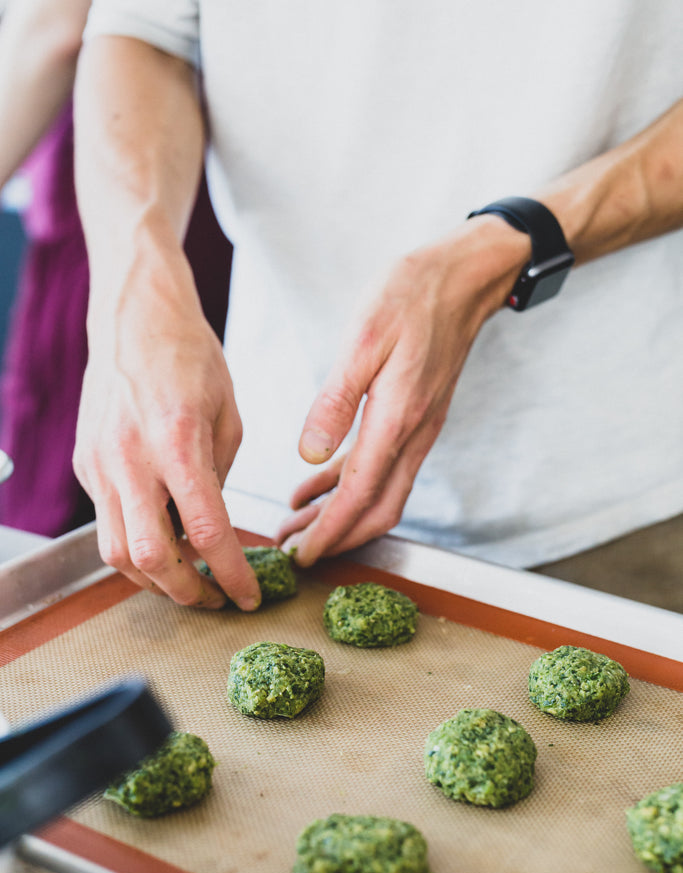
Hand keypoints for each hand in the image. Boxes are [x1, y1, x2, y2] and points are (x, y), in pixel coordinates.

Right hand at [74, 244, 260, 609]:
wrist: (132, 318)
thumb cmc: (188, 357)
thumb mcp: (228, 415)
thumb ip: (219, 477)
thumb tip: (213, 527)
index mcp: (177, 441)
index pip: (207, 531)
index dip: (231, 574)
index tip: (248, 596)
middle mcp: (129, 458)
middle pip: (151, 558)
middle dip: (187, 592)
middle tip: (215, 599)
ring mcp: (99, 464)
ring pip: (116, 553)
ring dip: (154, 579)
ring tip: (188, 580)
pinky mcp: (85, 466)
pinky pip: (106, 523)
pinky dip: (135, 545)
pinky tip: (162, 540)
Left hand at [274, 217, 529, 564]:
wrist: (464, 277)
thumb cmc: (412, 296)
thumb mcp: (364, 340)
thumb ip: (336, 402)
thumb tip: (310, 455)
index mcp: (397, 419)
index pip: (360, 495)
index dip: (330, 531)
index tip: (304, 556)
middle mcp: (413, 434)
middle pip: (376, 509)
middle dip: (337, 537)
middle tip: (298, 553)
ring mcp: (418, 429)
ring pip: (381, 493)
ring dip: (342, 515)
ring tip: (298, 524)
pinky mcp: (416, 418)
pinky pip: (384, 466)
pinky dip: (350, 483)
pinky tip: (317, 482)